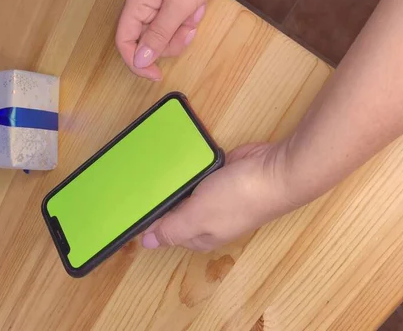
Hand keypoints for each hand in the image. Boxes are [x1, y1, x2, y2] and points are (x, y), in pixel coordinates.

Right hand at [116, 0, 211, 80]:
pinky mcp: (174, 0)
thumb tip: (140, 61)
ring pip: (167, 32)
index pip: (125, 42)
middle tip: (188, 29)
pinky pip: (179, 20)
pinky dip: (191, 16)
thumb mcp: (178, 4)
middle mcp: (144, 4)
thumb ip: (159, 33)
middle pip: (149, 40)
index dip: (137, 63)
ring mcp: (159, 2)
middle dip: (172, 41)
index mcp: (138, 4)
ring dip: (185, 28)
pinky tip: (200, 2)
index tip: (156, 74)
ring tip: (197, 7)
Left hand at [142, 143, 297, 250]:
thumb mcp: (198, 216)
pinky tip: (173, 158)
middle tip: (135, 180)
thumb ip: (172, 229)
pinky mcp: (218, 176)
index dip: (147, 219)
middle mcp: (204, 220)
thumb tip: (146, 244)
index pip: (164, 231)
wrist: (275, 171)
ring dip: (171, 180)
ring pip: (182, 190)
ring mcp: (212, 197)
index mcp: (198, 236)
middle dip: (158, 198)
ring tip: (149, 167)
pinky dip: (185, 167)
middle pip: (172, 210)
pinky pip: (194, 173)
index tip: (127, 203)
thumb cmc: (238, 198)